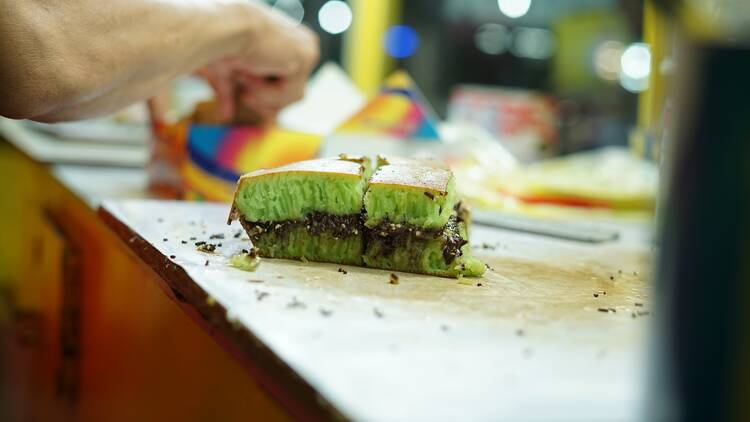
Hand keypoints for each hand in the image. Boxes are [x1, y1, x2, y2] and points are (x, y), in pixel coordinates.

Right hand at [197, 5, 318, 122]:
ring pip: (293, 97)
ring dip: (263, 95)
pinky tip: (253, 69)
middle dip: (266, 101)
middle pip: (294, 94)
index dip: (266, 98)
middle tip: (244, 94)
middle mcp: (304, 45)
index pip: (289, 86)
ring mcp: (308, 50)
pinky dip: (267, 91)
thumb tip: (226, 115)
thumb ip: (231, 93)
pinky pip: (291, 93)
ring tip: (245, 75)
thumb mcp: (227, 73)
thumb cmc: (219, 44)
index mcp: (290, 45)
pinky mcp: (306, 56)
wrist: (222, 28)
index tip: (244, 96)